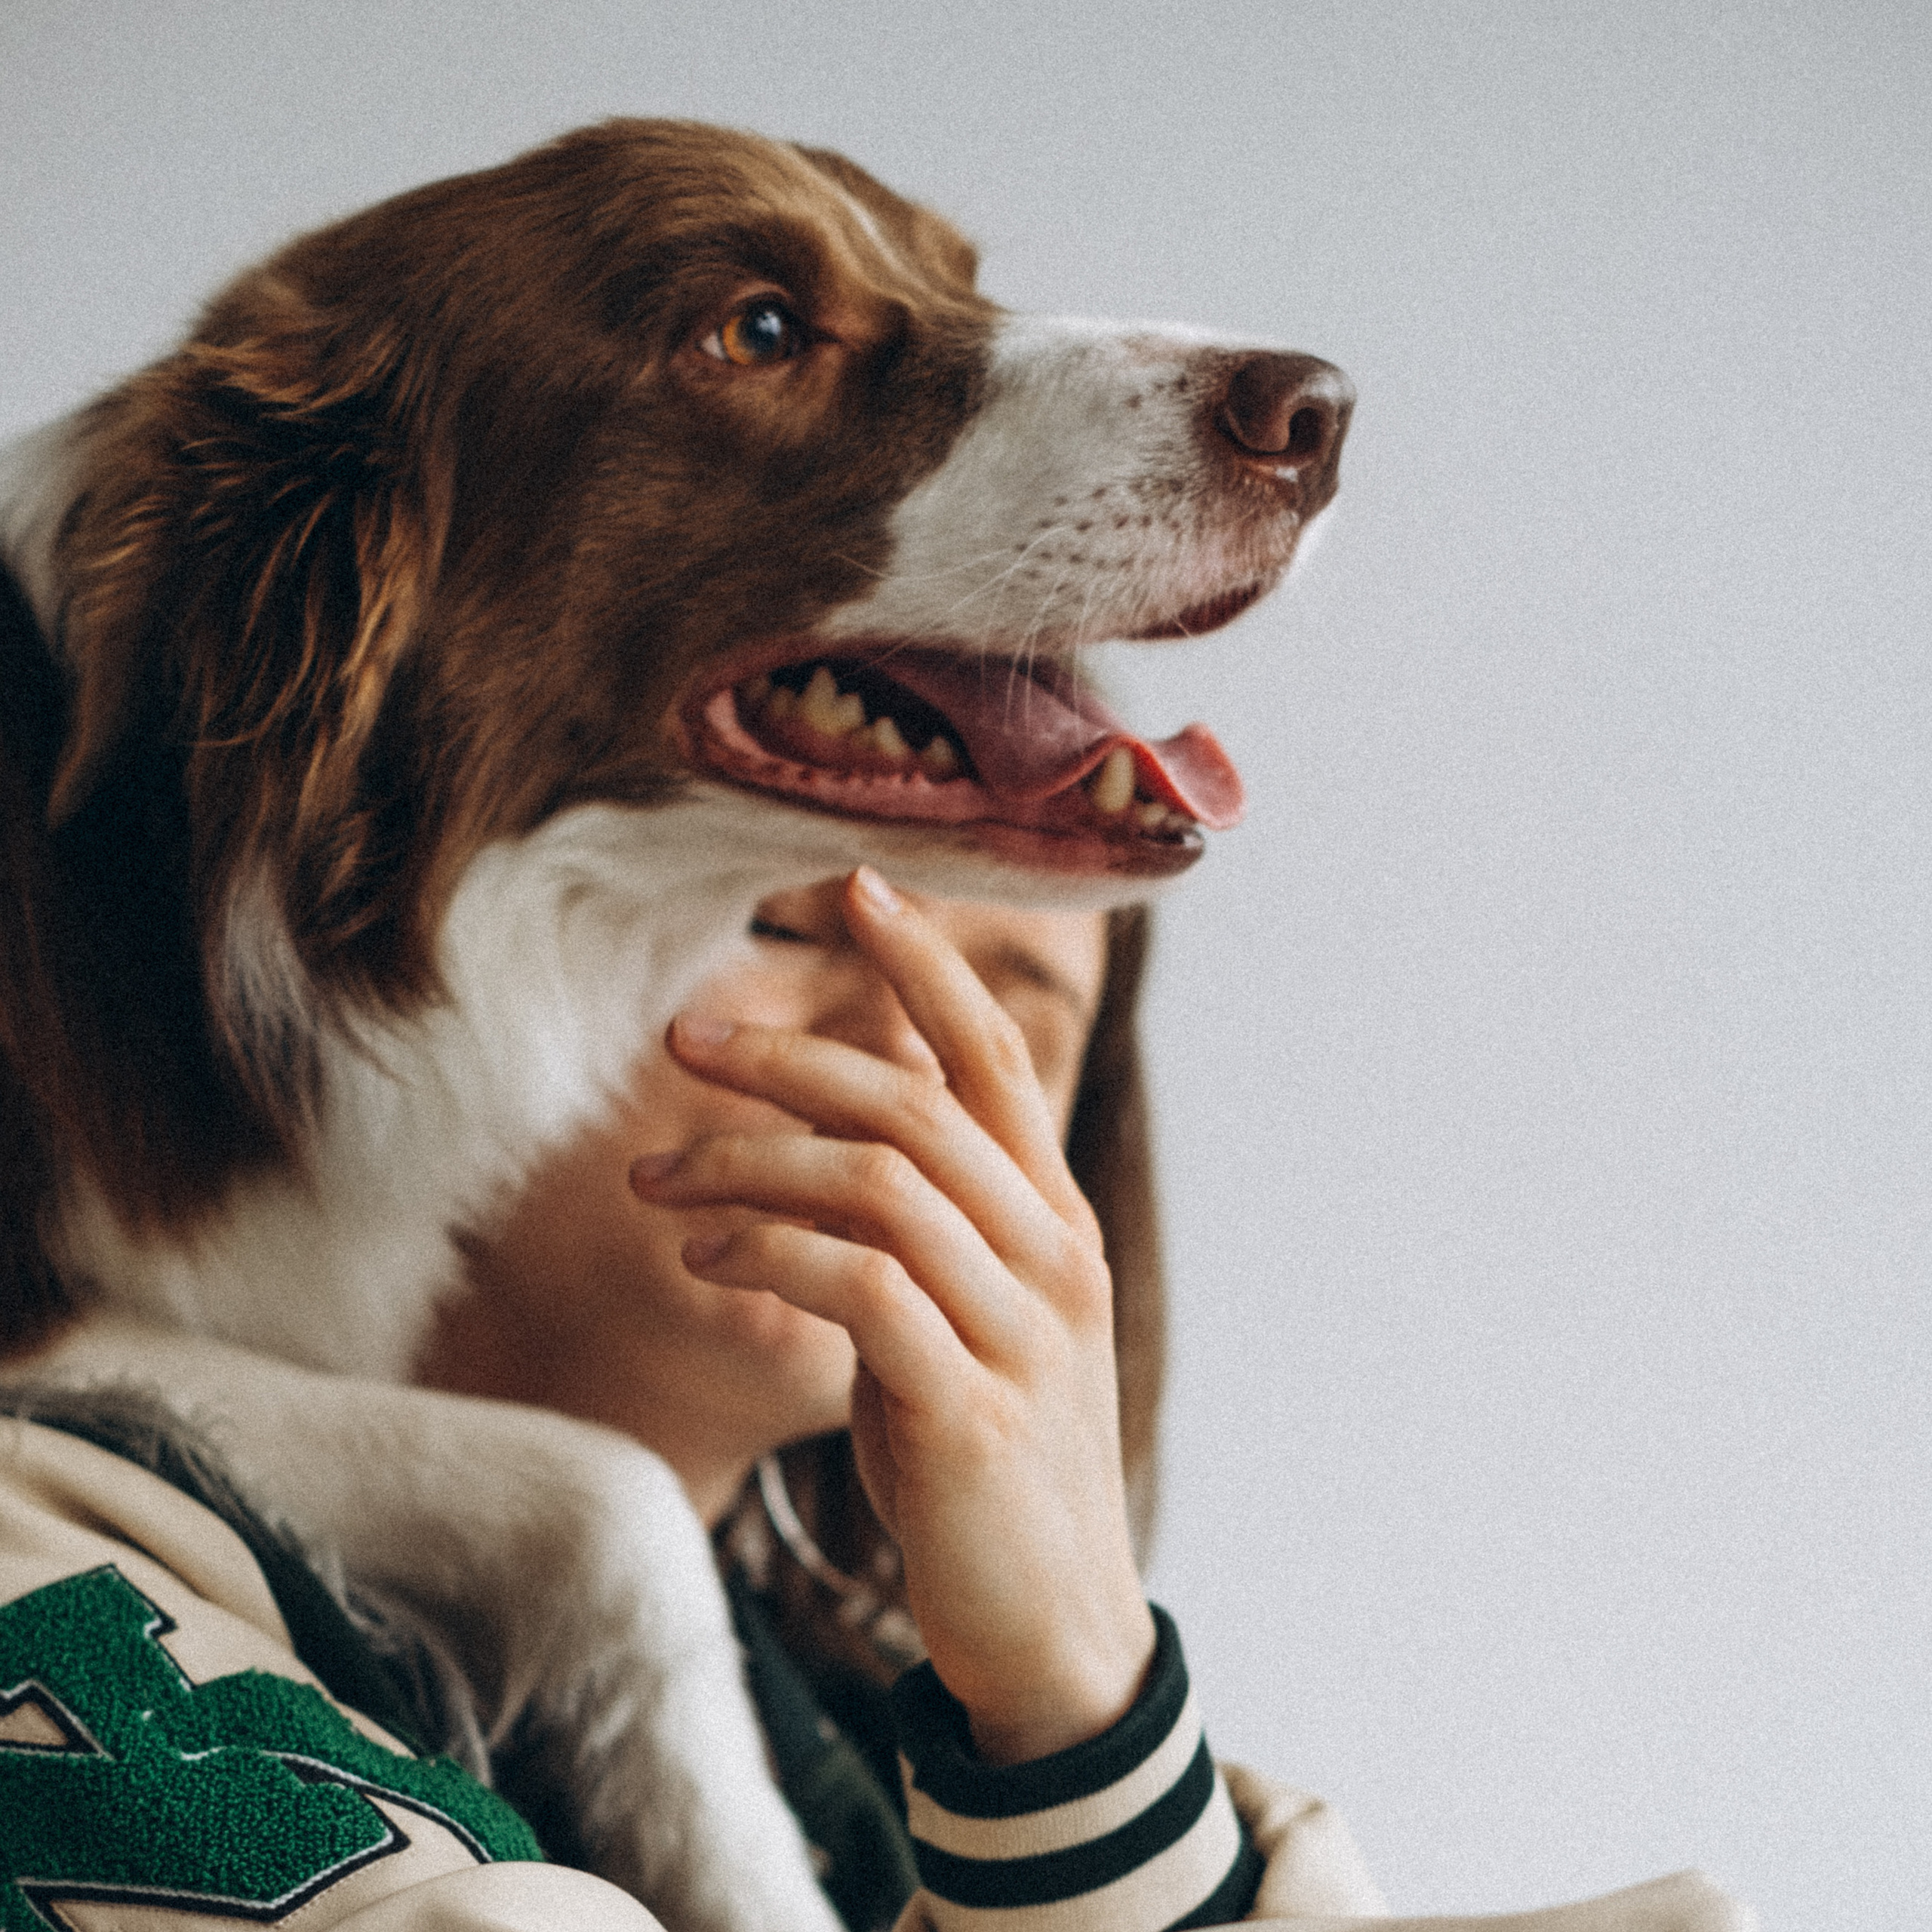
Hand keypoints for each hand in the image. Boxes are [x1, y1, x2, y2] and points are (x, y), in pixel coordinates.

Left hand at [628, 868, 1154, 1763]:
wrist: (1056, 1630)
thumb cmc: (991, 1459)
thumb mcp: (971, 1320)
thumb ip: (922, 1227)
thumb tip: (821, 1137)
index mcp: (1053, 1218)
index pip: (995, 1057)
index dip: (925, 964)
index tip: (851, 888)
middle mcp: (1050, 1253)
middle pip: (915, 1101)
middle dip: (788, 1055)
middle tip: (682, 1040)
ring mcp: (1021, 1330)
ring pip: (880, 1182)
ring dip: (747, 1162)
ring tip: (653, 1181)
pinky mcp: (970, 1409)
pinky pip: (858, 1290)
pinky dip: (766, 1254)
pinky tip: (701, 1261)